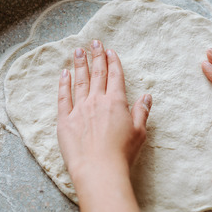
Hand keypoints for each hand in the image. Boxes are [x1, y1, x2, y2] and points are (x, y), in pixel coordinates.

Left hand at [57, 40, 150, 211]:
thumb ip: (141, 112)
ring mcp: (80, 109)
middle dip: (96, 56)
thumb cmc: (122, 154)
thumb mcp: (139, 133)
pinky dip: (64, 84)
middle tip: (93, 42)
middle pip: (97, 74)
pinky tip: (64, 73)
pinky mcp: (65, 120)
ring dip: (79, 64)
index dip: (113, 62)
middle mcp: (97, 101)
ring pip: (79, 81)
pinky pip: (63, 98)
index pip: (115, 76)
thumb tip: (147, 96)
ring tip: (77, 50)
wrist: (99, 170)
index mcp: (116, 102)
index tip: (110, 51)